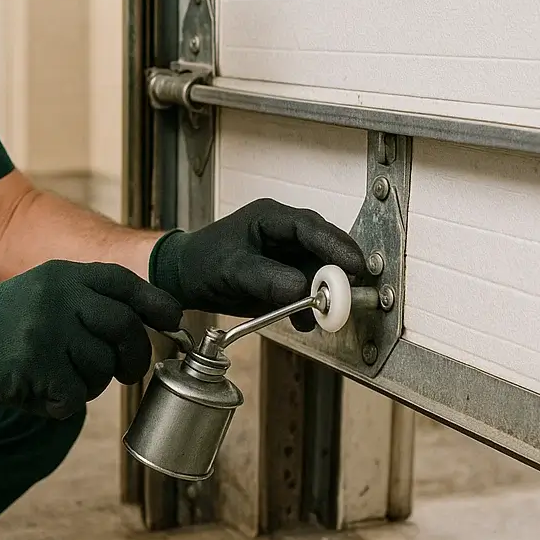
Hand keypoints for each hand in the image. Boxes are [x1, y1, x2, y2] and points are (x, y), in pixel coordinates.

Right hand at [0, 260, 182, 419]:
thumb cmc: (3, 324)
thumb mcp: (44, 293)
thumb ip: (87, 302)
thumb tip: (146, 325)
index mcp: (64, 275)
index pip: (124, 283)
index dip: (155, 304)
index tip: (173, 322)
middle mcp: (58, 296)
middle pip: (123, 328)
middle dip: (135, 357)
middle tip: (130, 373)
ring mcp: (46, 330)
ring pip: (101, 368)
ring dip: (90, 383)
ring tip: (61, 378)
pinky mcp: (34, 365)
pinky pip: (75, 396)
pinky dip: (63, 403)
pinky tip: (40, 392)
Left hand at [149, 199, 364, 330]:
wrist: (185, 279)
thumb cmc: (202, 262)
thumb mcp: (230, 269)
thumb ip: (264, 278)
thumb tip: (300, 289)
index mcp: (270, 218)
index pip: (309, 227)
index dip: (335, 245)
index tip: (353, 265)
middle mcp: (283, 233)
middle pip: (322, 248)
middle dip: (336, 271)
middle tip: (347, 293)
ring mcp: (286, 255)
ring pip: (318, 271)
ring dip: (323, 293)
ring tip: (323, 313)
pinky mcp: (285, 277)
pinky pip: (306, 289)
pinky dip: (309, 306)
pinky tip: (304, 321)